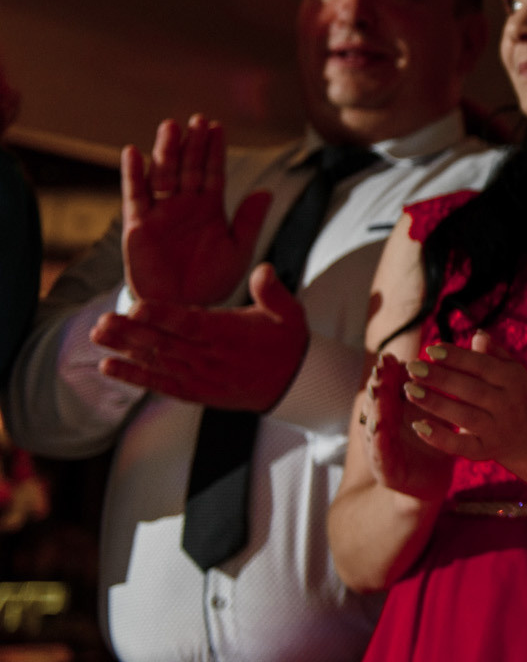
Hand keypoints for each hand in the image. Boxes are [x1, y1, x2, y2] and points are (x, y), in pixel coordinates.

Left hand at [92, 263, 308, 408]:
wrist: (294, 384)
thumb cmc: (287, 342)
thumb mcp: (289, 312)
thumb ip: (272, 291)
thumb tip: (263, 269)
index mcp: (230, 334)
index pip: (191, 324)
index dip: (162, 316)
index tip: (137, 307)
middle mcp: (211, 357)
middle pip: (165, 344)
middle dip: (131, 332)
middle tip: (102, 321)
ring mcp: (201, 377)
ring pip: (157, 362)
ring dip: (124, 350)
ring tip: (97, 337)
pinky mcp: (195, 392)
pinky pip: (160, 385)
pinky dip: (134, 377)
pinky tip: (109, 367)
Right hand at [120, 116, 271, 306]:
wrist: (185, 308)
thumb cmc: (213, 280)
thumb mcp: (238, 249)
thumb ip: (250, 220)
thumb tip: (267, 191)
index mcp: (210, 207)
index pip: (212, 171)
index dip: (214, 150)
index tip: (217, 125)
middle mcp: (184, 204)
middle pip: (189, 167)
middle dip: (193, 143)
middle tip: (197, 119)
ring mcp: (161, 213)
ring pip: (163, 175)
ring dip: (166, 151)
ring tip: (170, 127)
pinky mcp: (139, 226)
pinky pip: (135, 196)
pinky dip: (133, 174)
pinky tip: (133, 152)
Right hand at [364, 355, 453, 499]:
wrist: (433, 479)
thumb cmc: (435, 437)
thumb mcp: (439, 409)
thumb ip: (439, 385)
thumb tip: (453, 351)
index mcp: (394, 410)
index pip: (389, 387)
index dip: (387, 373)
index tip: (389, 357)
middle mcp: (382, 425)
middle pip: (378, 402)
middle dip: (378, 385)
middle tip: (380, 370)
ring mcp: (380, 447)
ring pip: (375, 424)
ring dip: (376, 408)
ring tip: (377, 394)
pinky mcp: (385, 469)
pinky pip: (380, 453)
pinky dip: (378, 441)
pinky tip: (381, 430)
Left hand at [401, 332, 526, 464]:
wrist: (525, 435)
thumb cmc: (509, 393)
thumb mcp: (508, 370)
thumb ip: (492, 354)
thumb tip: (478, 336)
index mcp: (513, 379)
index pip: (483, 365)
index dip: (457, 357)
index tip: (430, 349)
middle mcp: (508, 405)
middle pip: (472, 390)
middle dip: (440, 378)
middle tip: (412, 368)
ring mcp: (497, 430)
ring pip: (464, 417)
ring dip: (435, 404)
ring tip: (409, 390)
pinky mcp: (485, 451)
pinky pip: (461, 445)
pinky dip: (439, 438)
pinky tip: (418, 425)